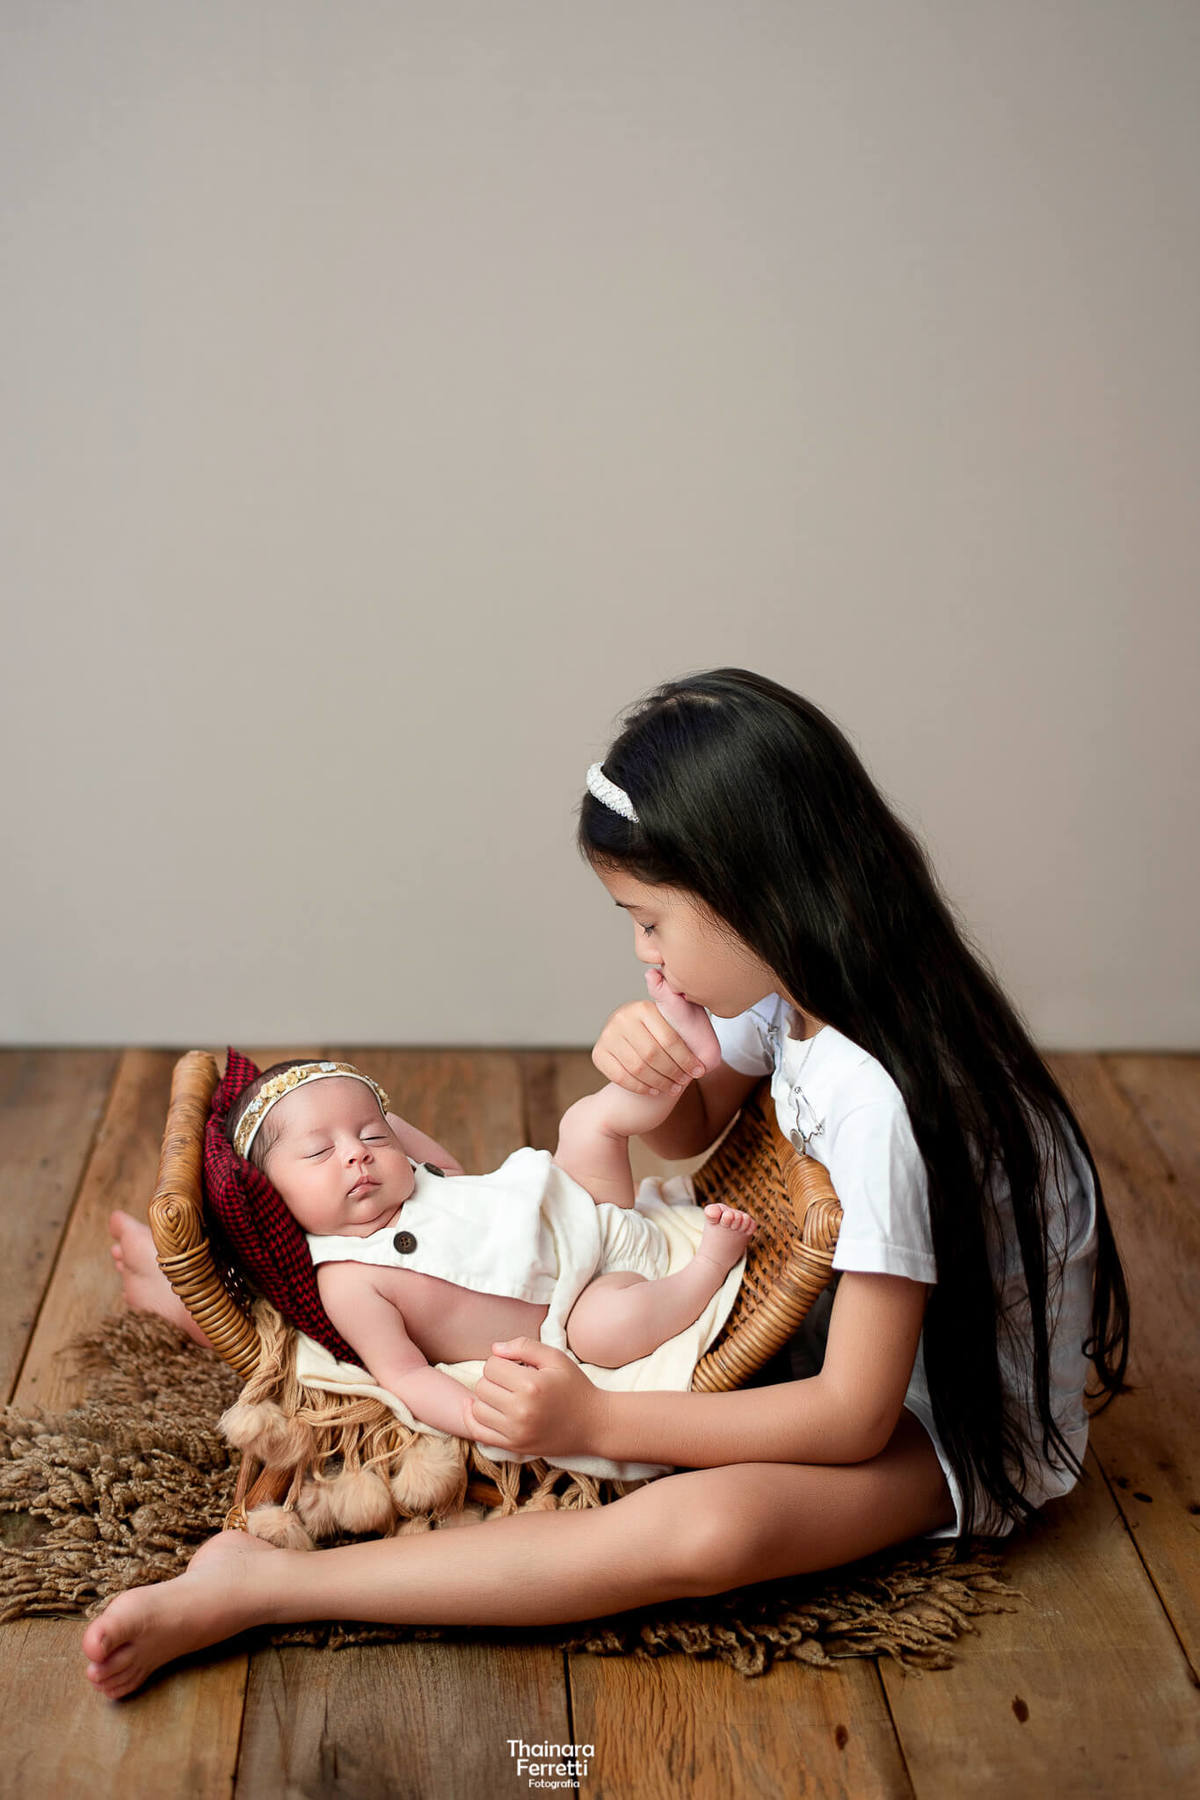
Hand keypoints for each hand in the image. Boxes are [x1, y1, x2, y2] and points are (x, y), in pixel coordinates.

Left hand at [466, 1338, 605, 1458]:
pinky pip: (479, 1433)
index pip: (492, 1366)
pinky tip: (484, 1410)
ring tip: (504, 1396)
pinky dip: (475, 1420)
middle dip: (493, 1379)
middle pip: (482, 1386)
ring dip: (486, 1399)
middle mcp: (520, 1410)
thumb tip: (495, 1349)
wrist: (594, 1425)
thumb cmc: (575, 1387)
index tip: (516, 1366)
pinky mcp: (514, 1447)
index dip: (502, 1362)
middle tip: (512, 1381)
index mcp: (531, 1385)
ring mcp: (516, 1432)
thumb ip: (524, 1346)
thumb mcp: (556, 1358)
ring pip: (477, 1409)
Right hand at [592, 999, 706, 1096]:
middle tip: (685, 1082)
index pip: (669, 1039)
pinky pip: (621, 1077)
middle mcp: (621, 1017)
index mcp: (643, 1007)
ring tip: (673, 1088)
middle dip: (673, 1072)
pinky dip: (641, 1087)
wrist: (646, 1045)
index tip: (699, 1071)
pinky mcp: (598, 1053)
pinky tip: (654, 1089)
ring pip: (637, 1068)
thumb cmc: (671, 1030)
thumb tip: (653, 973)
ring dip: (659, 1083)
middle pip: (652, 1055)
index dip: (686, 1059)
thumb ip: (672, 998)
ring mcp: (607, 1035)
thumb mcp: (680, 1015)